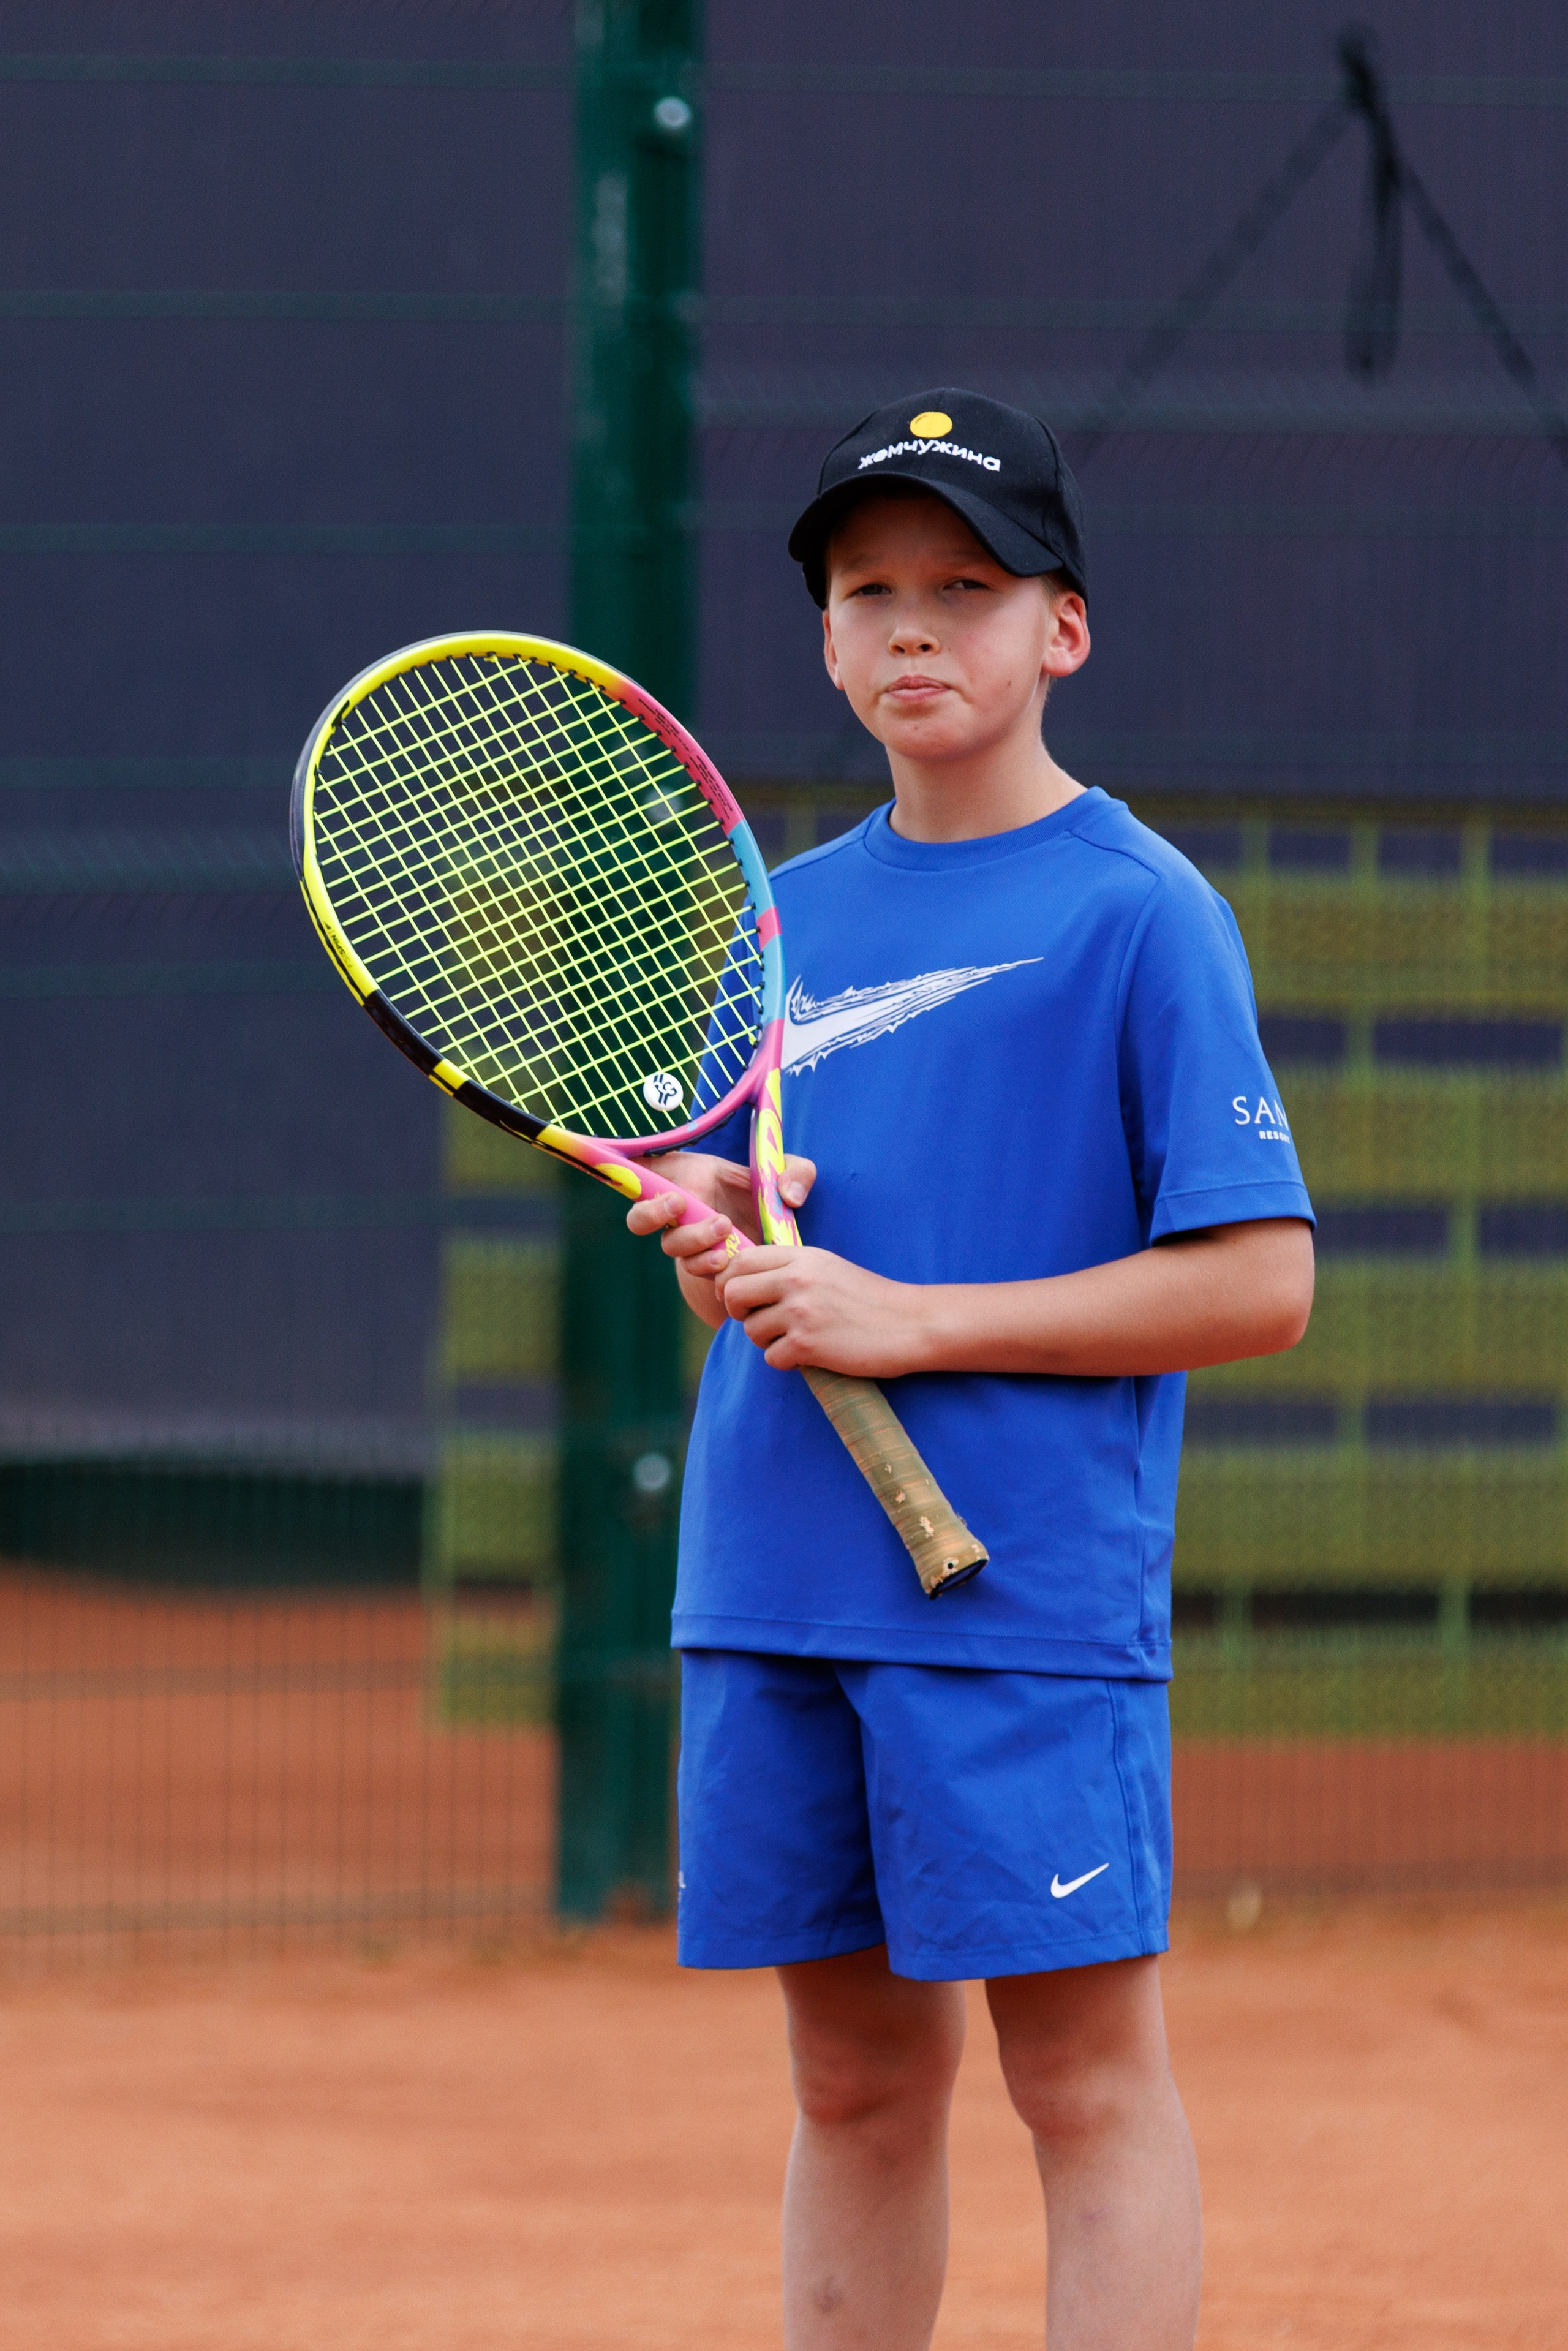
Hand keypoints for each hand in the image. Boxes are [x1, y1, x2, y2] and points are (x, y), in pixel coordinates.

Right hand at [625, 1151, 815, 1278]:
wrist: (781, 1236)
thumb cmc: (777, 1194)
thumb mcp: (792, 1174)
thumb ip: (797, 1172)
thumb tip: (788, 1195)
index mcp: (692, 1177)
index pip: (647, 1171)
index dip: (629, 1171)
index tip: (639, 1166)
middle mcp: (682, 1211)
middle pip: (641, 1216)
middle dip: (652, 1212)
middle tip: (680, 1203)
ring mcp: (689, 1242)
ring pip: (670, 1245)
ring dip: (691, 1239)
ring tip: (723, 1231)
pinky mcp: (703, 1266)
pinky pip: (692, 1269)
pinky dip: (706, 1265)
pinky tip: (727, 1259)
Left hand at [714, 1245, 927, 1376]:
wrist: (910, 1324)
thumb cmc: (870, 1299)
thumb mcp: (828, 1267)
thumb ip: (790, 1267)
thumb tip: (745, 1278)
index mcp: (801, 1257)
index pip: (740, 1261)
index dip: (729, 1281)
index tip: (742, 1297)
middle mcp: (796, 1279)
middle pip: (733, 1293)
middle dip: (738, 1313)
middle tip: (761, 1321)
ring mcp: (800, 1311)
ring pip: (751, 1330)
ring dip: (767, 1340)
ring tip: (796, 1339)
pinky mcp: (807, 1344)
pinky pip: (771, 1357)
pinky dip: (786, 1361)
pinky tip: (810, 1355)